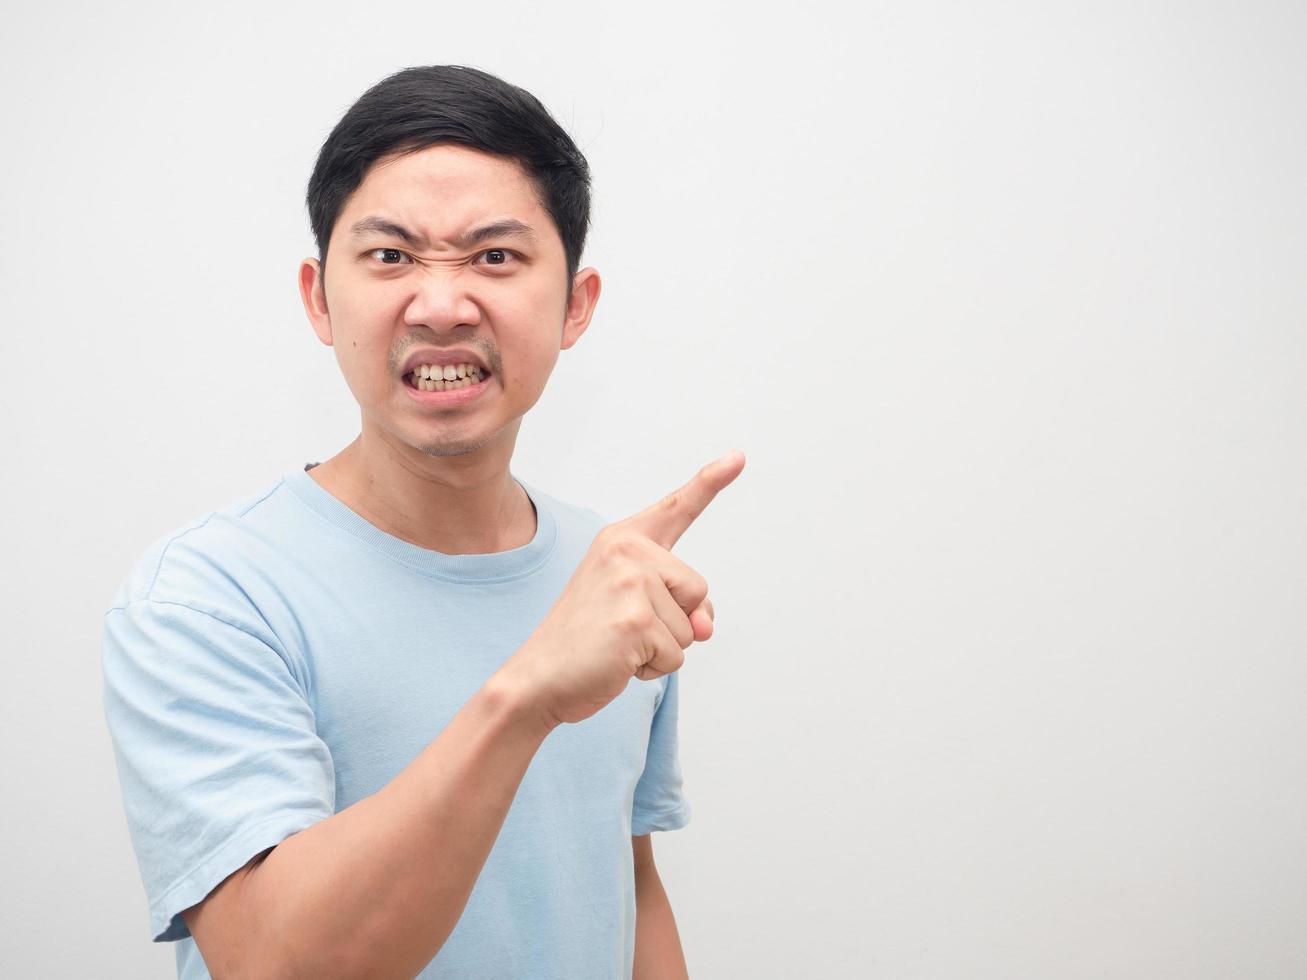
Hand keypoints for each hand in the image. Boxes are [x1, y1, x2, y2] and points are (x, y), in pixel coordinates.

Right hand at [498, 450, 744, 728]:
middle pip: (697, 590)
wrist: (538, 678)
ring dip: (661, 649)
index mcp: (622, 539)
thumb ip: (680, 605)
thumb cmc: (587, 642)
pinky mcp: (635, 620)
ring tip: (617, 644)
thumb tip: (705, 626)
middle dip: (673, 622)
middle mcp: (627, 551)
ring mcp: (631, 582)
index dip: (711, 482)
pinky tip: (616, 660)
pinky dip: (652, 669)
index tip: (738, 457)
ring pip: (690, 628)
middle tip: (622, 629)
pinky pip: (676, 655)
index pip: (676, 509)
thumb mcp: (636, 609)